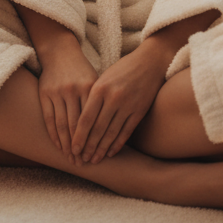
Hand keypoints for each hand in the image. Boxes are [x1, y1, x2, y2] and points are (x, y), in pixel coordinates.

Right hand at [36, 37, 98, 164]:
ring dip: (66, 145)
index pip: (93, 121)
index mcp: (90, 88)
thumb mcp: (96, 83)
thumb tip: (114, 131)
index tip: (96, 156)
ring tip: (70, 159)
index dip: (94, 140)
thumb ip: (102, 104)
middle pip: (77, 126)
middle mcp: (73, 90)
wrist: (61, 51)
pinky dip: (53, 134)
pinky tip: (58, 146)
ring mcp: (57, 92)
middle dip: (79, 147)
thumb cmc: (83, 71)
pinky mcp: (44, 93)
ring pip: (62, 124)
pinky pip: (49, 118)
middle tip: (82, 163)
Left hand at [72, 45, 164, 164]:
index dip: (78, 136)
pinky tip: (110, 153)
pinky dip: (117, 144)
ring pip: (111, 133)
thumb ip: (93, 97)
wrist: (149, 61)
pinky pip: (126, 132)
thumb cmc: (121, 69)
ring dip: (101, 149)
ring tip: (94, 160)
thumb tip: (80, 121)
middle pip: (97, 129)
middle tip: (81, 160)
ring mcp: (128, 105)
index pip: (85, 118)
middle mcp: (113, 98)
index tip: (72, 149)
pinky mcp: (140, 111)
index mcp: (99, 88)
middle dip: (88, 146)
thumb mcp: (103, 78)